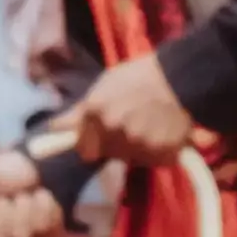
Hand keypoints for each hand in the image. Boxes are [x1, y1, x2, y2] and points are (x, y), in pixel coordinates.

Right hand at [0, 150, 63, 236]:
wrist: (45, 161)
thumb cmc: (12, 168)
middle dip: (3, 216)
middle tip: (6, 198)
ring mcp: (21, 234)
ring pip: (20, 236)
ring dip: (24, 208)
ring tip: (27, 192)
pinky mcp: (45, 233)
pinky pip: (42, 228)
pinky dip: (42, 207)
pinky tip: (42, 196)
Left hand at [65, 53, 201, 166]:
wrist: (182, 77)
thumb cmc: (140, 76)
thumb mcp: (105, 84)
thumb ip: (80, 109)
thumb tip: (53, 127)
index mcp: (96, 112)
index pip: (83, 148)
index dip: (89, 143)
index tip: (96, 137)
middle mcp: (114, 130)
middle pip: (107, 153)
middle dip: (113, 144)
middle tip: (128, 124)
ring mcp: (138, 144)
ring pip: (130, 158)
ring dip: (135, 148)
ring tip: (147, 126)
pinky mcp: (162, 153)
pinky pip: (153, 160)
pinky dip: (156, 151)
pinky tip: (161, 134)